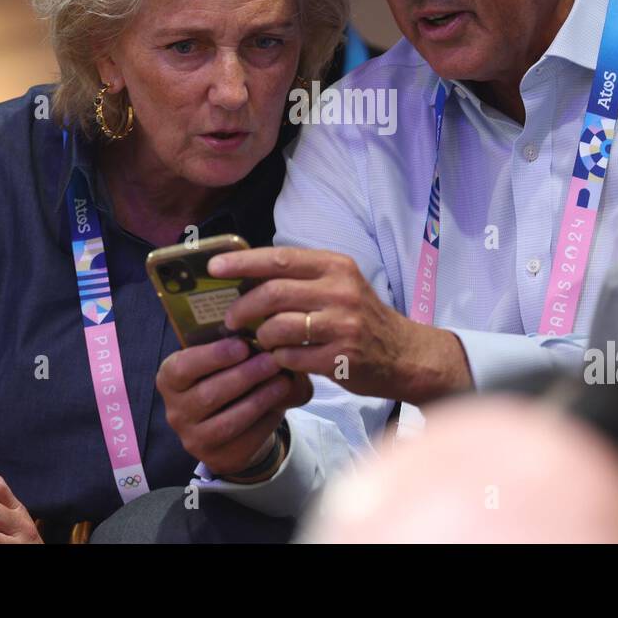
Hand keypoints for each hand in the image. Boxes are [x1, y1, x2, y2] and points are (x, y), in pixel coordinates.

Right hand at [156, 336, 311, 479]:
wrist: (232, 421)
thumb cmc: (226, 377)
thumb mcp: (223, 360)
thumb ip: (235, 348)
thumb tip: (261, 339)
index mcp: (170, 378)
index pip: (182, 368)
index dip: (212, 356)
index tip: (242, 345)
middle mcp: (175, 410)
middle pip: (207, 395)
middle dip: (244, 376)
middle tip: (272, 360)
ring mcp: (193, 437)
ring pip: (226, 422)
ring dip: (258, 400)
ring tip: (282, 381)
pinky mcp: (216, 456)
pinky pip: (243, 439)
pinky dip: (265, 420)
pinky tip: (280, 404)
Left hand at [210, 247, 471, 403]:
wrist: (403, 354)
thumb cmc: (361, 318)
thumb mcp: (339, 286)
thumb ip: (301, 279)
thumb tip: (246, 277)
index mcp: (336, 266)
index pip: (279, 258)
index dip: (242, 262)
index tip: (214, 267)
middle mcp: (341, 290)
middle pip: (273, 293)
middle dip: (242, 307)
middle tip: (229, 320)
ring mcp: (342, 324)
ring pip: (277, 327)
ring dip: (260, 337)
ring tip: (259, 342)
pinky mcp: (341, 357)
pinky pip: (291, 356)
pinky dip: (278, 359)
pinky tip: (281, 359)